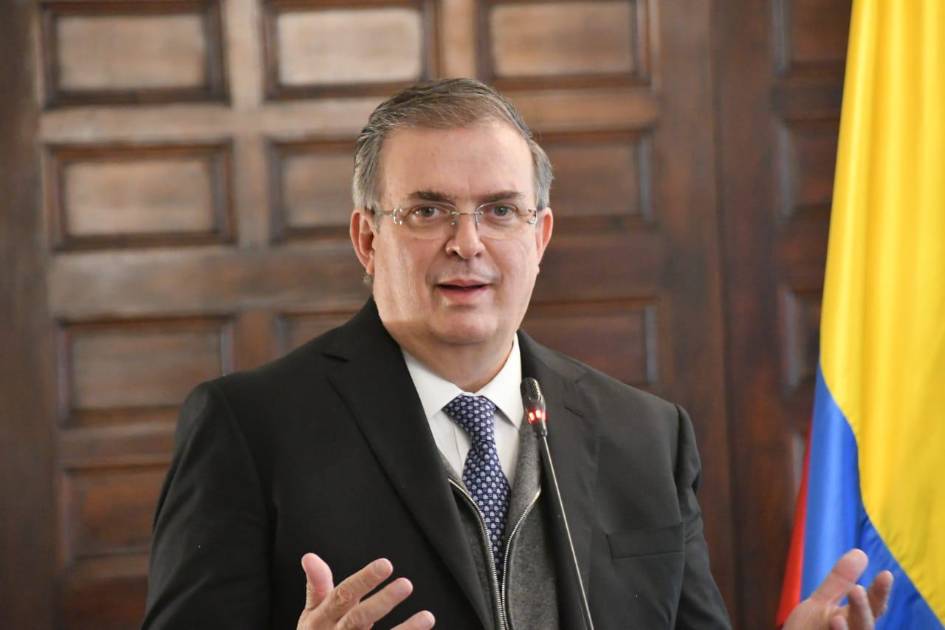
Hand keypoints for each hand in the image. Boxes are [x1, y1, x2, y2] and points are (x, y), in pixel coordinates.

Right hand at [297, 553, 434, 628]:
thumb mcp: (313, 612)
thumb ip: (316, 585)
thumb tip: (309, 556)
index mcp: (322, 618)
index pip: (343, 595)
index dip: (363, 581)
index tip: (386, 564)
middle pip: (358, 618)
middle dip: (382, 602)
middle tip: (406, 584)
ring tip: (428, 617)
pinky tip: (423, 627)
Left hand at [783, 549, 892, 629]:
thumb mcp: (821, 604)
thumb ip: (839, 582)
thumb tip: (861, 552)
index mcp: (853, 623)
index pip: (873, 608)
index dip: (879, 593)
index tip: (885, 574)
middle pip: (865, 627)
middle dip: (862, 611)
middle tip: (856, 590)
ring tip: (836, 618)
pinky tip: (831, 625)